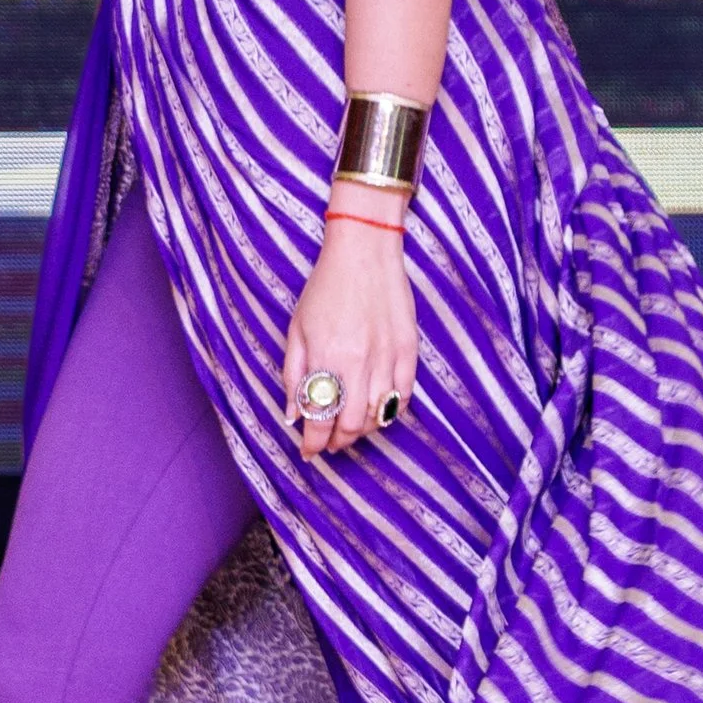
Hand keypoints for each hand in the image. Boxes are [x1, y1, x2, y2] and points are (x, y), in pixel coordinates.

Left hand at [283, 212, 415, 458]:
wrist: (365, 251)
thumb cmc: (325, 287)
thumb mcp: (297, 329)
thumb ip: (293, 374)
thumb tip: (294, 413)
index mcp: (326, 358)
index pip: (319, 419)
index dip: (313, 443)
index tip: (308, 451)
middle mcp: (358, 364)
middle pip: (351, 426)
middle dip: (338, 441)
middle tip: (329, 440)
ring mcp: (387, 358)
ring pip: (378, 416)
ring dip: (362, 430)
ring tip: (351, 427)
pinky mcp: (409, 350)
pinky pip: (404, 396)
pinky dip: (390, 411)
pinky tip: (378, 409)